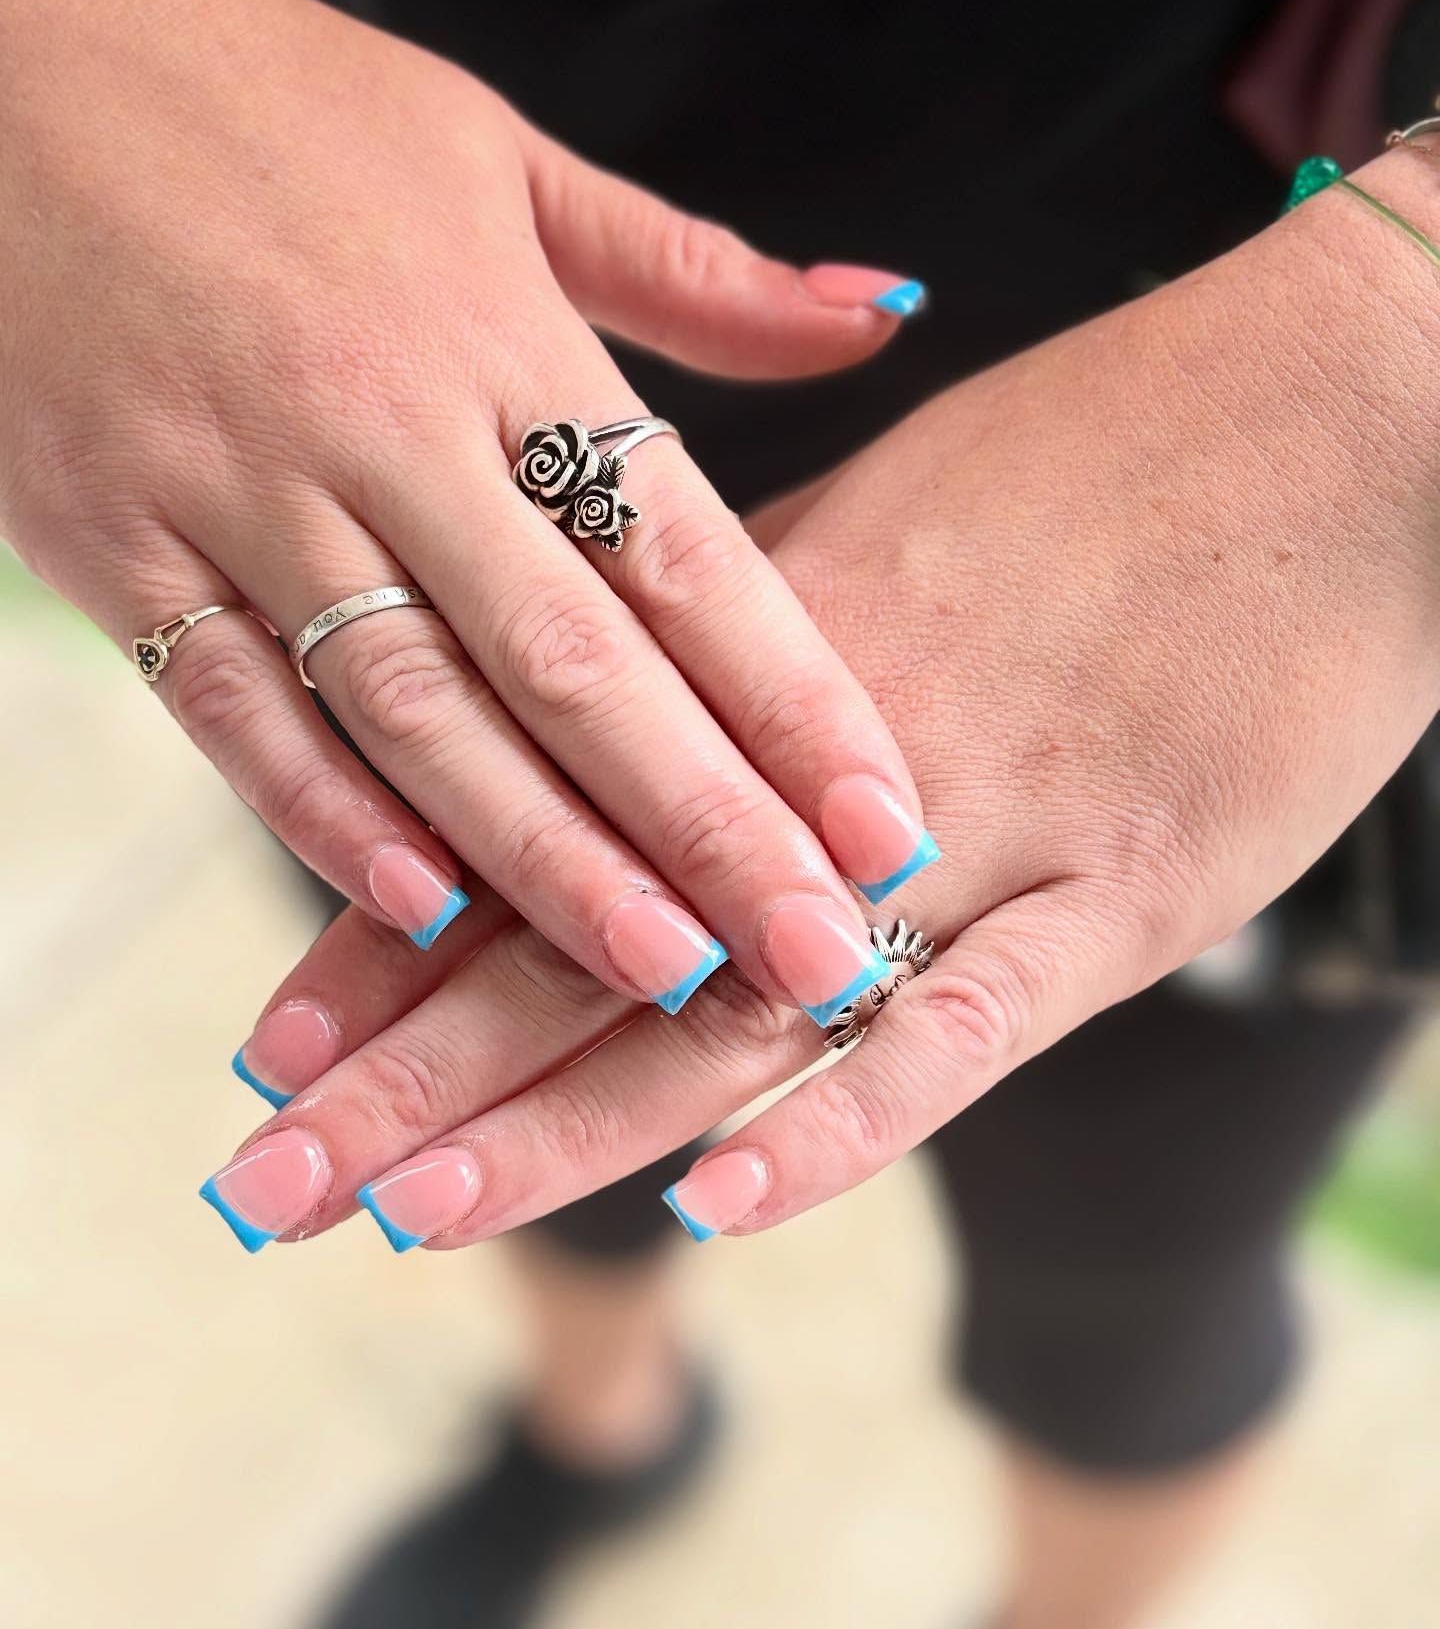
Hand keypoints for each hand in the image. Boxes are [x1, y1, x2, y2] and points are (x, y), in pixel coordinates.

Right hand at [0, 0, 928, 1013]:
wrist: (0, 44)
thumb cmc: (276, 105)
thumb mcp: (504, 155)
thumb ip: (695, 271)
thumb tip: (880, 314)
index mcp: (504, 337)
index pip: (685, 553)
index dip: (798, 702)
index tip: (890, 823)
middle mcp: (387, 426)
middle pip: (576, 664)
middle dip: (706, 826)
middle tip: (814, 951)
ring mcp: (242, 492)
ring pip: (422, 711)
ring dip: (547, 860)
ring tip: (661, 972)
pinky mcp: (119, 542)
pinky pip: (236, 708)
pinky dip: (327, 814)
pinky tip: (424, 911)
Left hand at [195, 145, 1439, 1251]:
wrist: (1344, 413)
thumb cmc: (1121, 456)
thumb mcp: (898, 515)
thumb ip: (760, 631)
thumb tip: (643, 706)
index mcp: (765, 653)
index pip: (541, 819)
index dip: (393, 936)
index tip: (271, 1041)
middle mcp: (834, 757)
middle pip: (593, 934)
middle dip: (415, 1070)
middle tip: (264, 1179)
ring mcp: (985, 829)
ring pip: (739, 1001)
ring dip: (563, 1121)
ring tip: (406, 1215)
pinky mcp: (1130, 894)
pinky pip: (970, 1027)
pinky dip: (849, 1118)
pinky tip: (720, 1204)